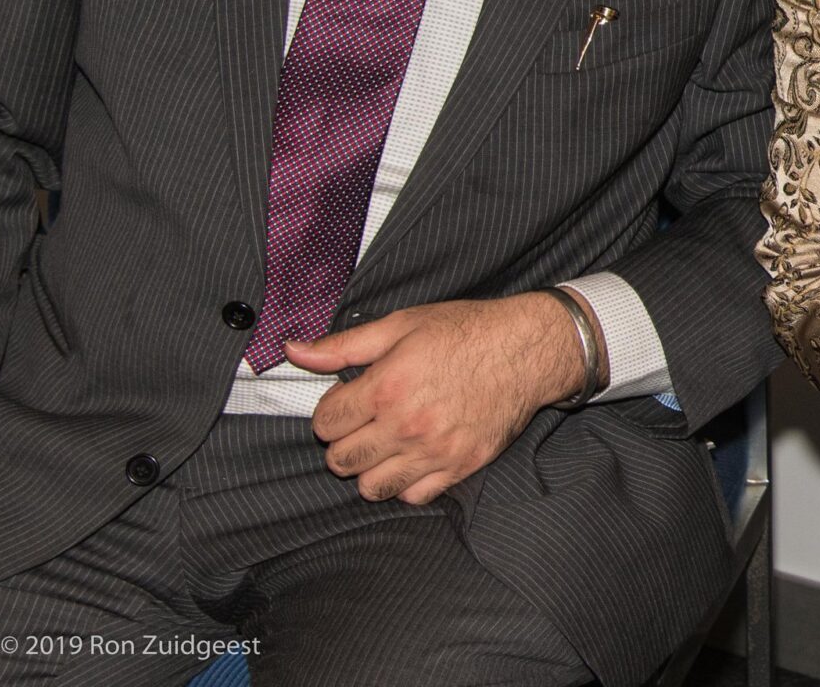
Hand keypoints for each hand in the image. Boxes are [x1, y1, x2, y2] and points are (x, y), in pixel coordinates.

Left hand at [285, 293, 588, 504]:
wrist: (526, 349)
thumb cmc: (464, 331)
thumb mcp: (402, 324)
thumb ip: (344, 345)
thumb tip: (293, 350)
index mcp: (387, 386)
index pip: (325, 423)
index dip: (330, 411)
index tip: (347, 401)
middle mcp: (406, 425)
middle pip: (341, 461)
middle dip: (344, 441)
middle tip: (364, 421)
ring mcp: (434, 452)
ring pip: (370, 488)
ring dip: (370, 467)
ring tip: (386, 441)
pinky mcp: (459, 468)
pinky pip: (412, 496)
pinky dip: (406, 481)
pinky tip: (413, 454)